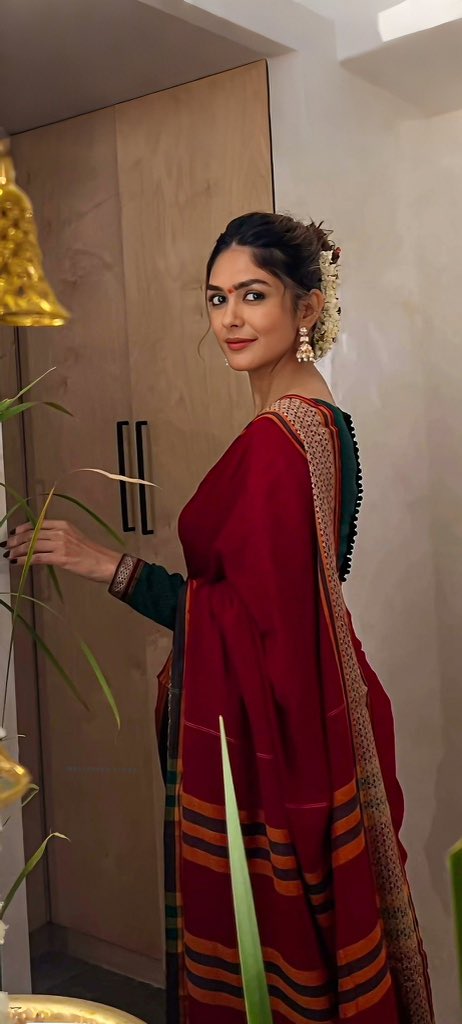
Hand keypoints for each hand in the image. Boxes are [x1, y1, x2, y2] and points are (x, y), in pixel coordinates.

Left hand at [2, 520, 121, 583]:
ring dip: (17, 551)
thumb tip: (41, 543)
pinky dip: (24, 560)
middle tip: (6, 545)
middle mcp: (60, 532)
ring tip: (9, 555)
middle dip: (15, 540)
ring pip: (32, 545)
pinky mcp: (61, 558)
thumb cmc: (92, 554)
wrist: (105, 563)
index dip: (22, 528)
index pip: (37, 524)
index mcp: (63, 525)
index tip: (13, 533)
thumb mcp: (74, 539)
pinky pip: (37, 558)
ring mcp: (60, 544)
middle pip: (32, 535)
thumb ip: (58, 538)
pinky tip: (17, 562)